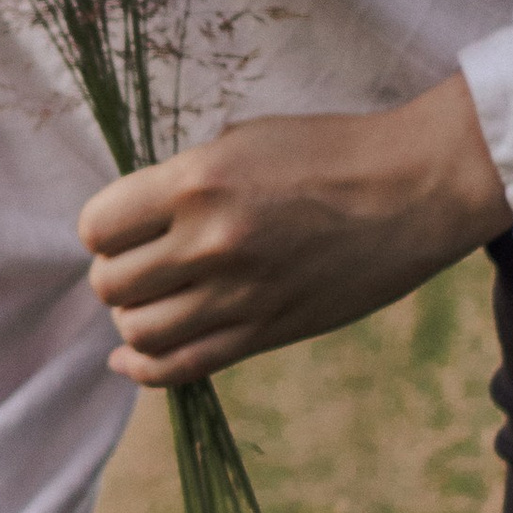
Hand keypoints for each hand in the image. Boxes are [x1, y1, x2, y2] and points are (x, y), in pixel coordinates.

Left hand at [79, 71, 511, 389]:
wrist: (414, 189)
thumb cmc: (330, 153)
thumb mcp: (241, 142)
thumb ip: (182, 182)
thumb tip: (135, 218)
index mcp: (196, 183)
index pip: (98, 227)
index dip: (103, 230)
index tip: (124, 228)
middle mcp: (210, 242)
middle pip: (110, 284)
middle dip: (115, 275)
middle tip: (140, 265)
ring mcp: (238, 295)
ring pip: (138, 333)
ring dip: (133, 319)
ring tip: (153, 300)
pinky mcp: (266, 333)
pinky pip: (180, 369)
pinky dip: (142, 370)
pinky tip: (131, 358)